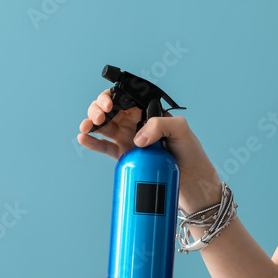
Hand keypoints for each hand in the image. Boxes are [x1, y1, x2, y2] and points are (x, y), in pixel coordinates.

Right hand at [77, 89, 221, 210]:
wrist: (193, 179)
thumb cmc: (190, 151)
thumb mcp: (180, 130)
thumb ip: (160, 125)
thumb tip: (136, 138)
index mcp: (147, 113)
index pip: (124, 99)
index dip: (111, 98)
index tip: (109, 104)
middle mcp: (135, 124)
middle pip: (109, 111)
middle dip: (98, 110)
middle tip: (99, 117)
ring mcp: (128, 140)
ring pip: (103, 127)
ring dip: (90, 124)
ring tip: (85, 127)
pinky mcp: (125, 157)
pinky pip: (104, 147)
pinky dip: (92, 142)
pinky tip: (84, 138)